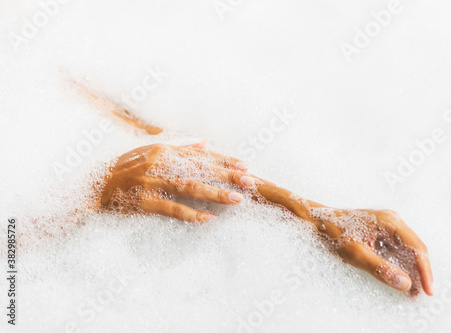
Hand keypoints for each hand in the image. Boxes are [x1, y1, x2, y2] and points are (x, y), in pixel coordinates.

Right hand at [100, 142, 254, 221]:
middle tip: (250, 181)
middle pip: (200, 170)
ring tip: (237, 199)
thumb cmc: (126, 168)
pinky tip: (209, 219)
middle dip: (227, 175)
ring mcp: (152, 183)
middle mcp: (160, 164)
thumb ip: (180, 148)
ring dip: (215, 193)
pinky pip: (171, 209)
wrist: (96, 186)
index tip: (244, 165)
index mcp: (164, 150)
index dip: (223, 161)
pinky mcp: (144, 202)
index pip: (200, 156)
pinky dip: (191, 214)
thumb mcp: (151, 151)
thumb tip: (206, 144)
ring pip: (190, 188)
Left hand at [312, 208, 432, 294]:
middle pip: (415, 249)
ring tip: (414, 290)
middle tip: (422, 294)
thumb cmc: (333, 232)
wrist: (318, 221)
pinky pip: (398, 249)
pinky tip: (401, 278)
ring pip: (408, 250)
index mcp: (389, 221)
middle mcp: (392, 220)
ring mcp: (388, 225)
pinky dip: (402, 264)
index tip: (428, 290)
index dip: (425, 271)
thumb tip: (405, 283)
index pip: (416, 248)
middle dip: (420, 272)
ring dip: (412, 270)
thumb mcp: (356, 254)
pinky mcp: (382, 231)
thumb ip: (381, 268)